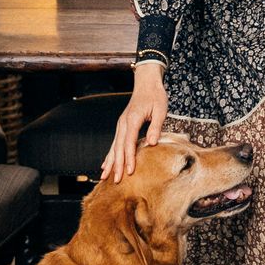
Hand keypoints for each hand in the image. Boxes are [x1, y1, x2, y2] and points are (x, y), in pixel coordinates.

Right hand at [100, 65, 167, 179]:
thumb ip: (155, 126)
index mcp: (133, 119)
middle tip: (116, 181)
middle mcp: (123, 123)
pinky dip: (109, 155)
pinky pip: (114, 143)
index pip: (129, 142)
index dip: (128, 158)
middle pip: (118, 147)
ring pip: (113, 146)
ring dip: (110, 162)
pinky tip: (105, 165)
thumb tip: (152, 144)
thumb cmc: (156, 96)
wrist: (147, 84)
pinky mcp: (122, 126)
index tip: (129, 172)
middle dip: (117, 165)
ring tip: (104, 177)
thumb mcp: (161, 110)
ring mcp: (121, 125)